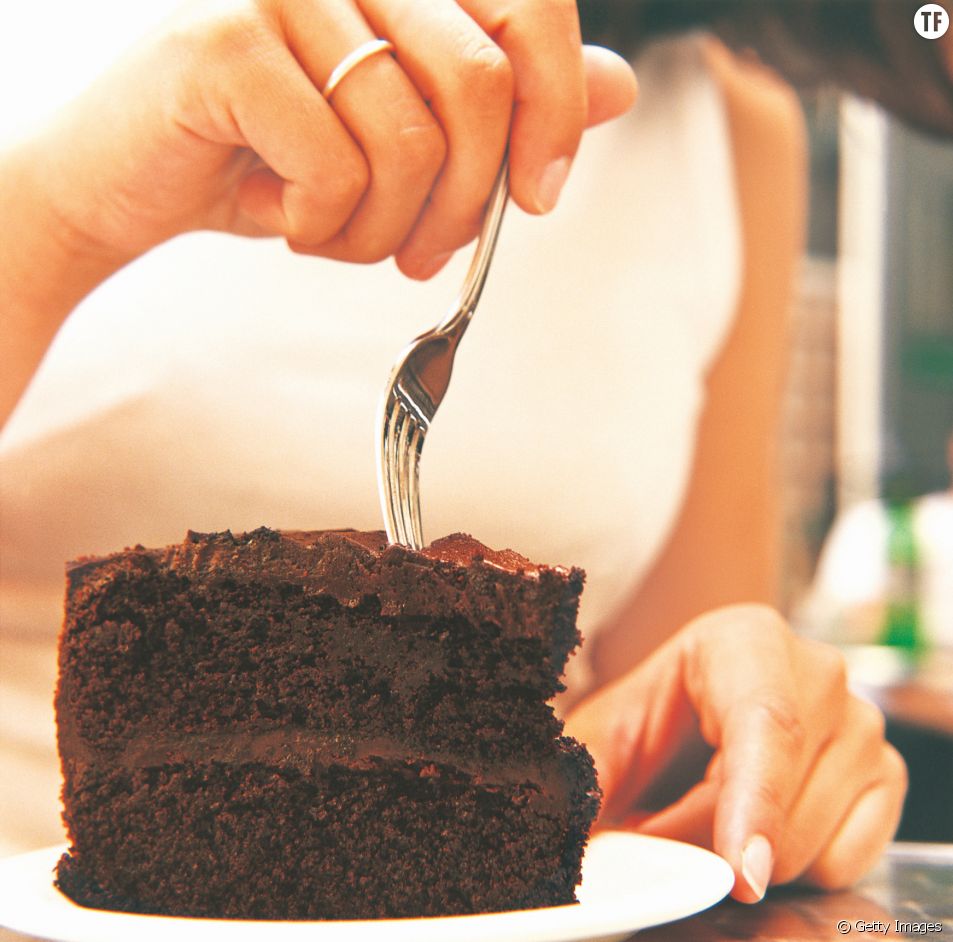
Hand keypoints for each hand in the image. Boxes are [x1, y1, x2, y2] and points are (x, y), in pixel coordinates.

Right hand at [27, 0, 636, 276]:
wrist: (134, 179)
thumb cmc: (273, 157)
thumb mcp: (404, 137)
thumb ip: (508, 107)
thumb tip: (620, 86)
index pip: (529, 9)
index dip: (556, 110)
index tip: (540, 196)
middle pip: (480, 85)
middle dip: (467, 203)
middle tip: (424, 255)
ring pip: (411, 142)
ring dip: (385, 228)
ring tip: (336, 232)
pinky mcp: (227, 40)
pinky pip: (337, 168)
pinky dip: (324, 228)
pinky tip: (284, 219)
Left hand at [564, 605, 906, 902]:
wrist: (686, 721)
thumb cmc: (648, 720)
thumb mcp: (604, 735)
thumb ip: (584, 771)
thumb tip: (565, 821)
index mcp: (749, 640)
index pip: (765, 723)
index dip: (751, 802)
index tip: (738, 872)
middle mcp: (819, 674)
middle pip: (783, 797)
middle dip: (708, 840)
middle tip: (658, 826)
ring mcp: (860, 726)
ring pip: (812, 841)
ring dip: (744, 854)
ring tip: (705, 816)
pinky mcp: (885, 775)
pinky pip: (845, 861)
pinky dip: (793, 867)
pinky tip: (756, 827)